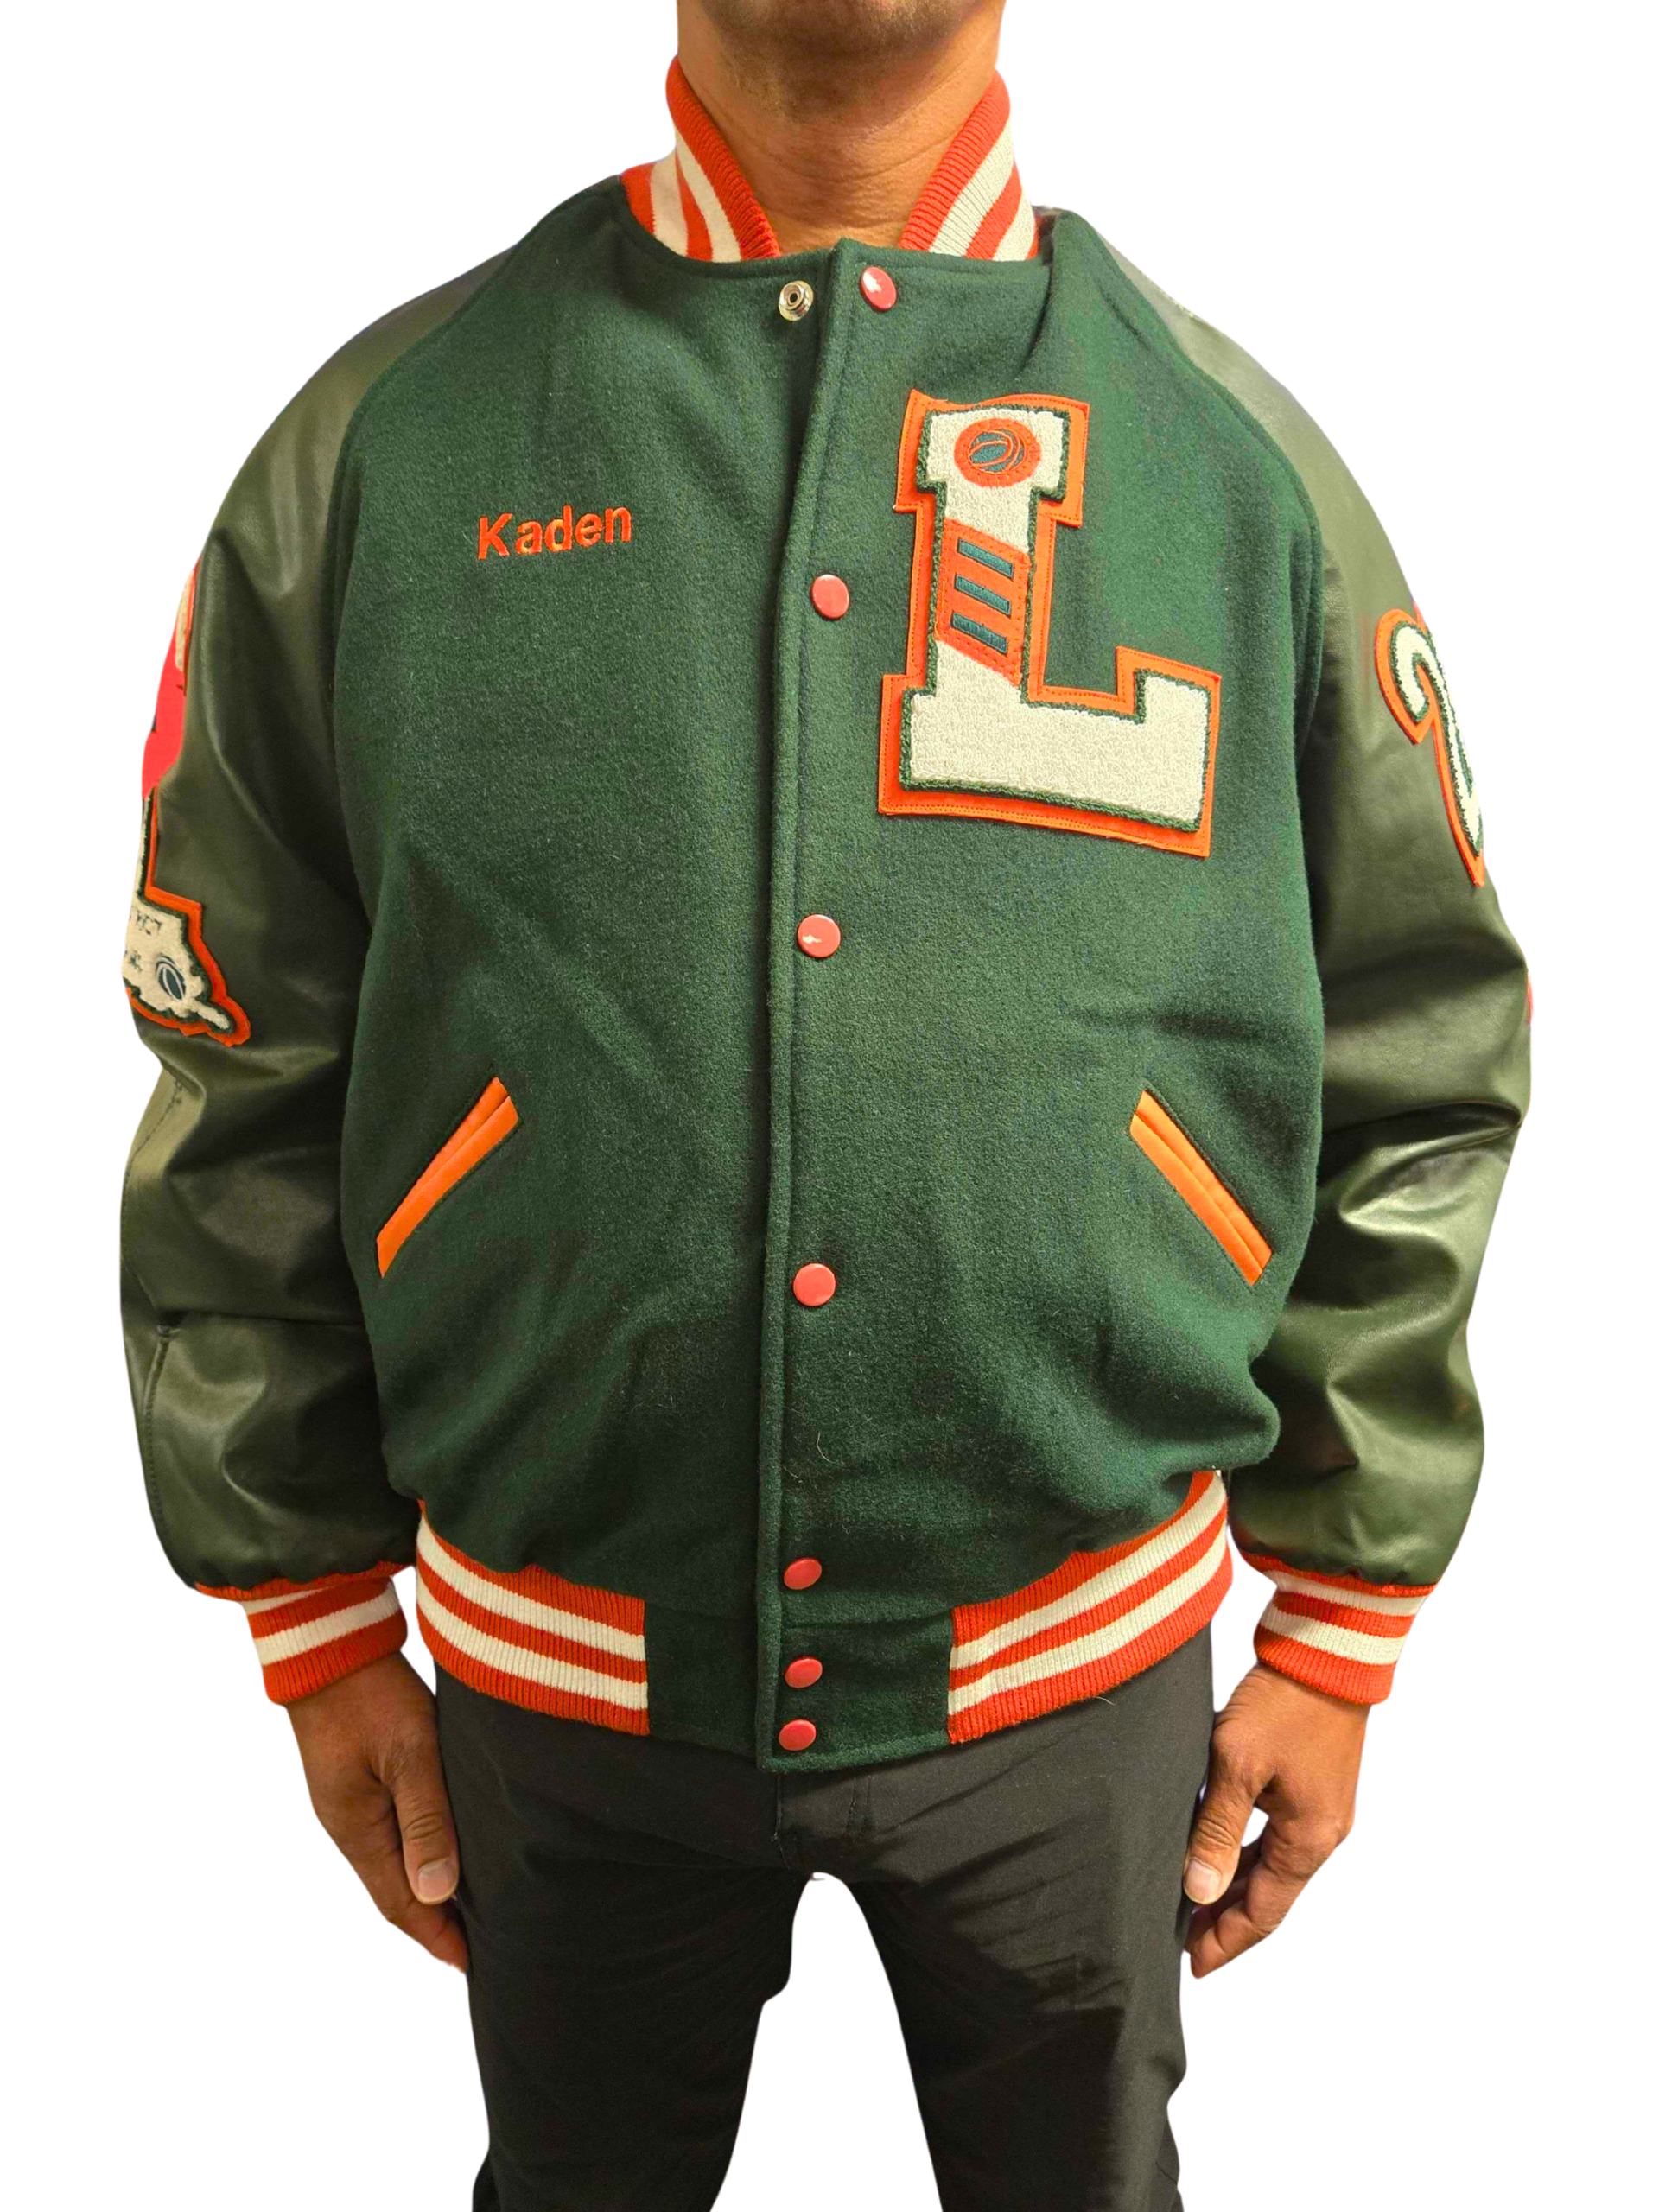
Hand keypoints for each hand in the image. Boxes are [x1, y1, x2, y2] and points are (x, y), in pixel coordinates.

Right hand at [283, 1651, 468, 1976]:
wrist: (327, 1643)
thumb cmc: (370, 1694)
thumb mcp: (409, 1752)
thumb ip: (425, 1818)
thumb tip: (437, 1892)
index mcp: (354, 1832)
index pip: (396, 1906)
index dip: (433, 1938)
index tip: (467, 1968)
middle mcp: (344, 1827)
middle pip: (389, 1895)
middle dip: (428, 1925)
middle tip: (472, 1950)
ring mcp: (344, 1804)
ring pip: (386, 1866)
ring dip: (421, 1892)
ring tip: (462, 1912)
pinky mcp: (351, 1780)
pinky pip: (384, 1837)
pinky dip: (412, 1857)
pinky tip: (436, 1854)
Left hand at [1181, 1659, 1369, 1981]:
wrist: (1328, 1650)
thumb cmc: (1281, 1703)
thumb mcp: (1236, 1763)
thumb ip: (1217, 1829)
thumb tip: (1199, 1892)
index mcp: (1308, 1843)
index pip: (1263, 1915)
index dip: (1226, 1944)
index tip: (1191, 1968)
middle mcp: (1324, 1838)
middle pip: (1271, 1899)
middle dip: (1229, 1924)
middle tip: (1185, 1946)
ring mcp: (1325, 1813)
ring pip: (1276, 1871)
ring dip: (1239, 1891)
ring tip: (1197, 1908)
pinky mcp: (1317, 1787)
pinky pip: (1282, 1843)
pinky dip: (1251, 1859)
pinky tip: (1224, 1857)